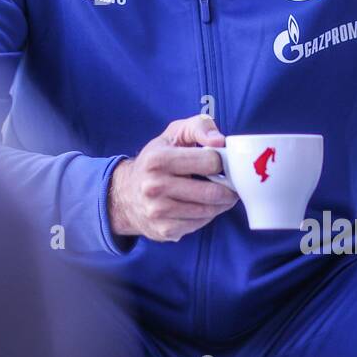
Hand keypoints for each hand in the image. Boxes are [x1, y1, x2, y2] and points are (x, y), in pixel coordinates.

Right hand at [108, 114, 238, 241]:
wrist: (125, 194)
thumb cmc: (156, 160)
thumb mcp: (174, 134)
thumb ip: (199, 127)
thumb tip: (219, 141)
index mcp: (158, 159)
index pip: (210, 162)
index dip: (222, 161)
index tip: (221, 163)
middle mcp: (155, 186)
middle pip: (212, 192)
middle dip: (229, 188)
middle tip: (231, 184)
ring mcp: (158, 211)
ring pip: (209, 210)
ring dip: (221, 203)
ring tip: (219, 194)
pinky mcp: (164, 229)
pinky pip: (199, 224)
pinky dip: (207, 216)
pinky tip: (202, 206)